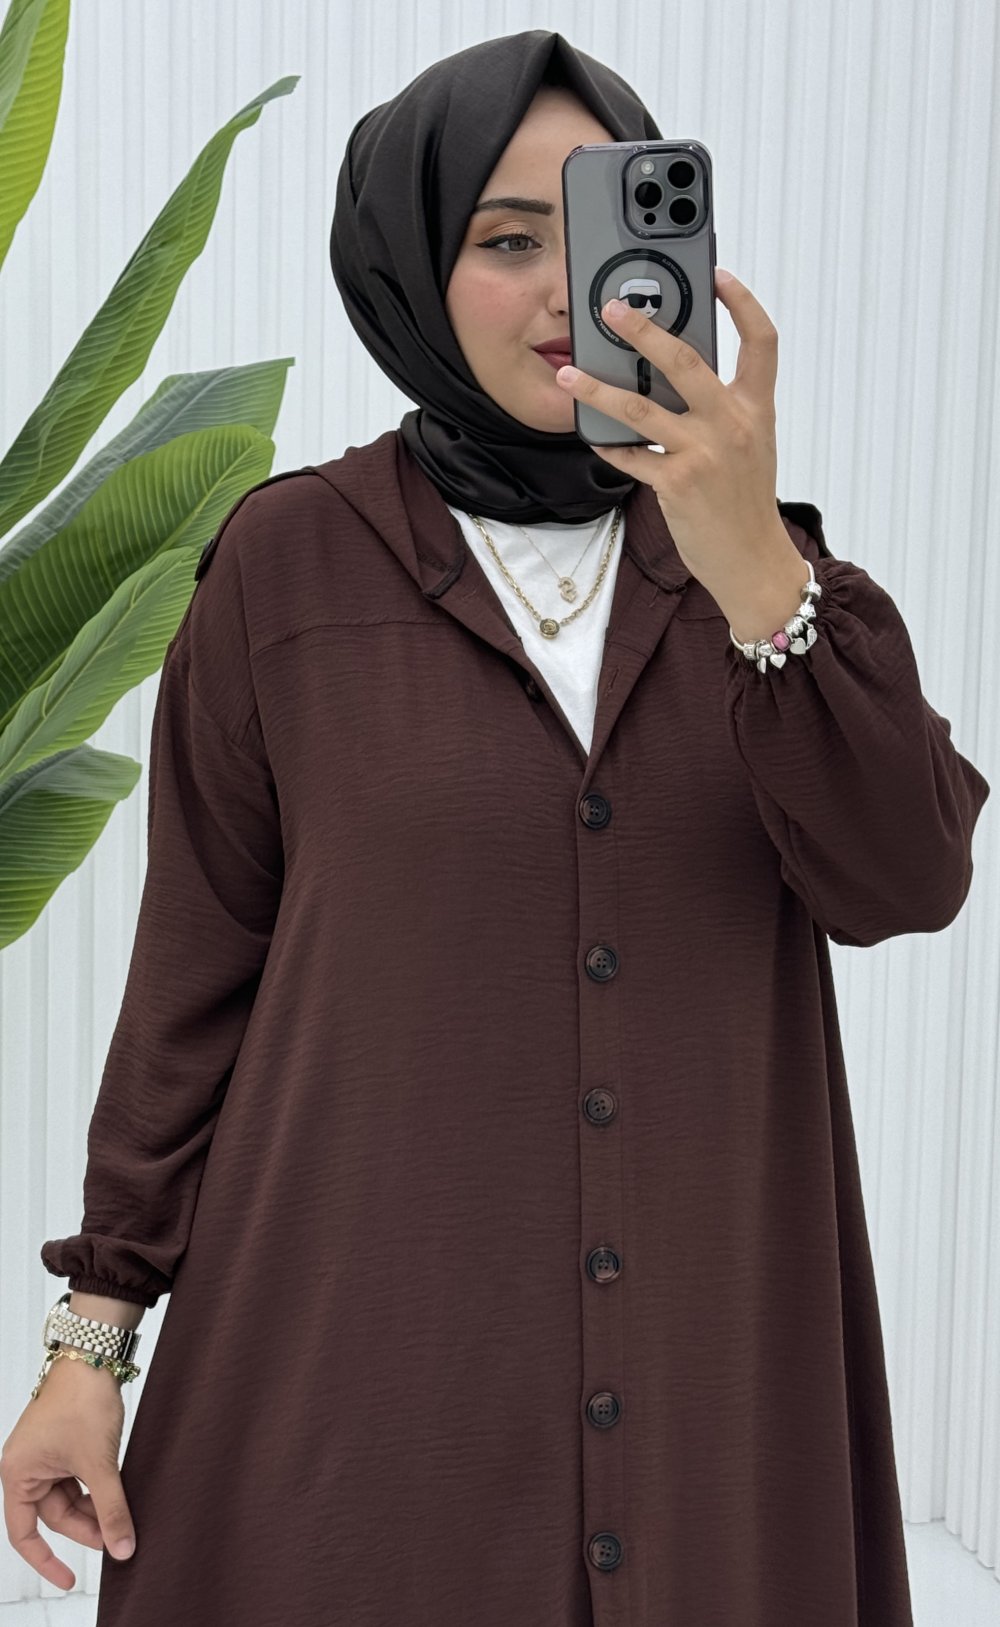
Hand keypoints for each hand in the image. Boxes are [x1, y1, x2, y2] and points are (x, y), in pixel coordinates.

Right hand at [1, 1358, 135, 1589]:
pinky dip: (95, 1489)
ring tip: (121, 1515)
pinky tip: (116, 1494)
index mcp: (18, 1473)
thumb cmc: (83, 1400)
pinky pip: (77, 1479)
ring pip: (68, 1498)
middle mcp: (26, 1466)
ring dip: (93, 1508)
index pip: (24, 1534)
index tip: (70, 1578)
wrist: (95, 1357)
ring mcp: (45, 1455)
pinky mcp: (64, 1445)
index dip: (46, 1561)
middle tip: (117, 1537)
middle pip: (53, 1516)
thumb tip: (122, 1549)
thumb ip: (111, 1508)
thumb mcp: (99, 1462)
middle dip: (85, 1527)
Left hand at [555, 269, 808, 640]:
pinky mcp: (677, 483)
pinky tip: (591, 435)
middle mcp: (732, 424)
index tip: (720, 275)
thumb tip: (676, 377)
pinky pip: (631, 456)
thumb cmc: (746, 503)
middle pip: (685, 361)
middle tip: (612, 310)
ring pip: (640, 408)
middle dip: (644, 329)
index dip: (743, 303)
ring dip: (598, 388)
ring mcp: (703, 453)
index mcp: (756, 408)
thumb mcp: (750, 446)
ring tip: (569, 373)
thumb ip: (724, 408)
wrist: (753, 561)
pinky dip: (608, 445)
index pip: (761, 341)